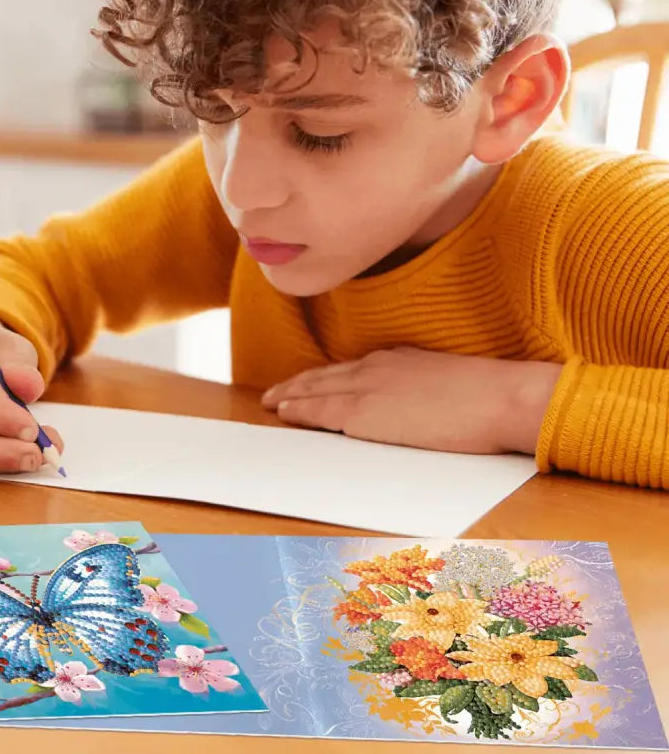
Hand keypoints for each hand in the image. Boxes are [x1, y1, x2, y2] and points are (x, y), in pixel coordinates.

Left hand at [260, 347, 561, 454]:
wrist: (501, 398)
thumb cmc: (488, 397)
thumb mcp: (446, 382)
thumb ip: (422, 387)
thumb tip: (415, 400)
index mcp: (397, 359)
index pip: (349, 369)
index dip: (323, 378)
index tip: (307, 382)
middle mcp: (376, 367)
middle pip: (325, 376)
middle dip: (297, 384)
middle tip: (274, 393)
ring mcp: (368, 387)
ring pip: (317, 390)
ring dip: (291, 396)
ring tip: (271, 403)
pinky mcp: (365, 413)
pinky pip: (321, 410)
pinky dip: (300, 410)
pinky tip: (285, 413)